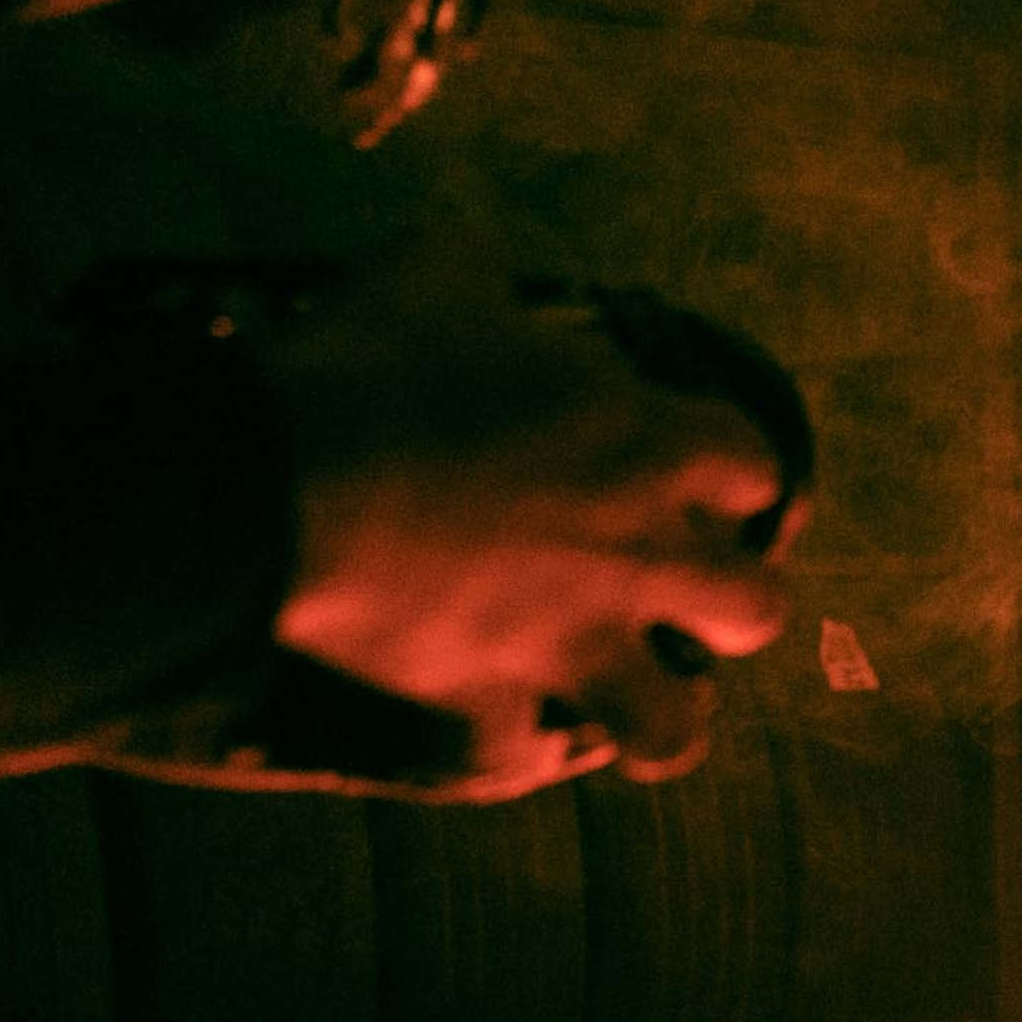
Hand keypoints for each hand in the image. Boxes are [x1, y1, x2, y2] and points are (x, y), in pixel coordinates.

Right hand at [262, 265, 799, 798]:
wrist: (262, 477)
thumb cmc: (367, 362)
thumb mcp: (437, 272)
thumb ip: (490, 278)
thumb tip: (484, 272)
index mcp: (652, 446)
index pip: (756, 464)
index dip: (731, 473)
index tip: (700, 475)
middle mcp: (641, 556)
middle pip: (759, 606)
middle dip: (732, 600)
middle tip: (679, 584)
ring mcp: (574, 641)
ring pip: (676, 719)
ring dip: (665, 709)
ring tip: (632, 691)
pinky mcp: (492, 701)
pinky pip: (522, 749)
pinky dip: (510, 738)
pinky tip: (498, 716)